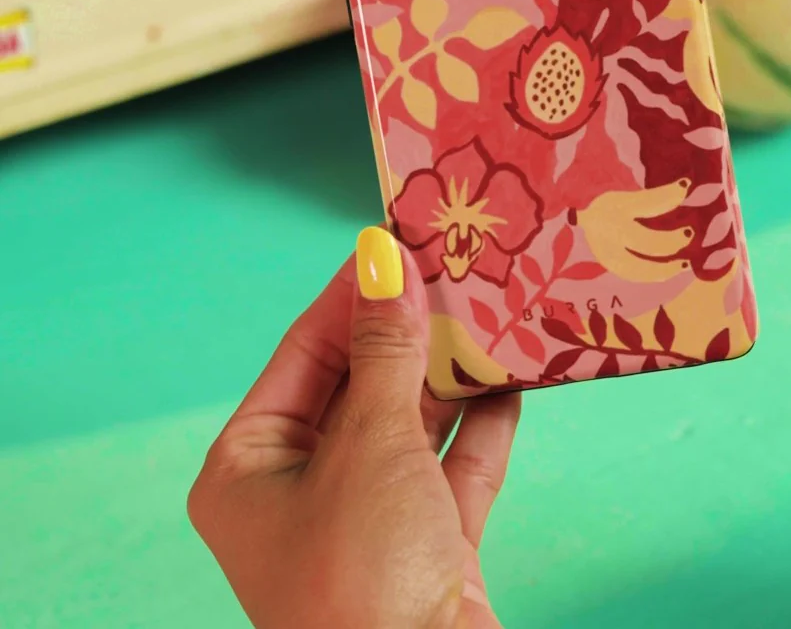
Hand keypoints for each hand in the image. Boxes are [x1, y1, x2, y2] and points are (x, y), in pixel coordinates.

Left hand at [188, 228, 520, 628]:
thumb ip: (385, 352)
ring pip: (412, 422)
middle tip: (449, 266)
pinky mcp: (428, 546)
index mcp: (250, 470)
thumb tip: (382, 262)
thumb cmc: (361, 576)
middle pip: (360, 385)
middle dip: (406, 331)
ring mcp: (369, 520)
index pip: (302, 354)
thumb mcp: (370, 445)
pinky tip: (513, 374)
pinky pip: (454, 465)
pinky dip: (483, 423)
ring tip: (486, 306)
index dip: (348, 296)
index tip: (391, 241)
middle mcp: (304, 491)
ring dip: (450, 372)